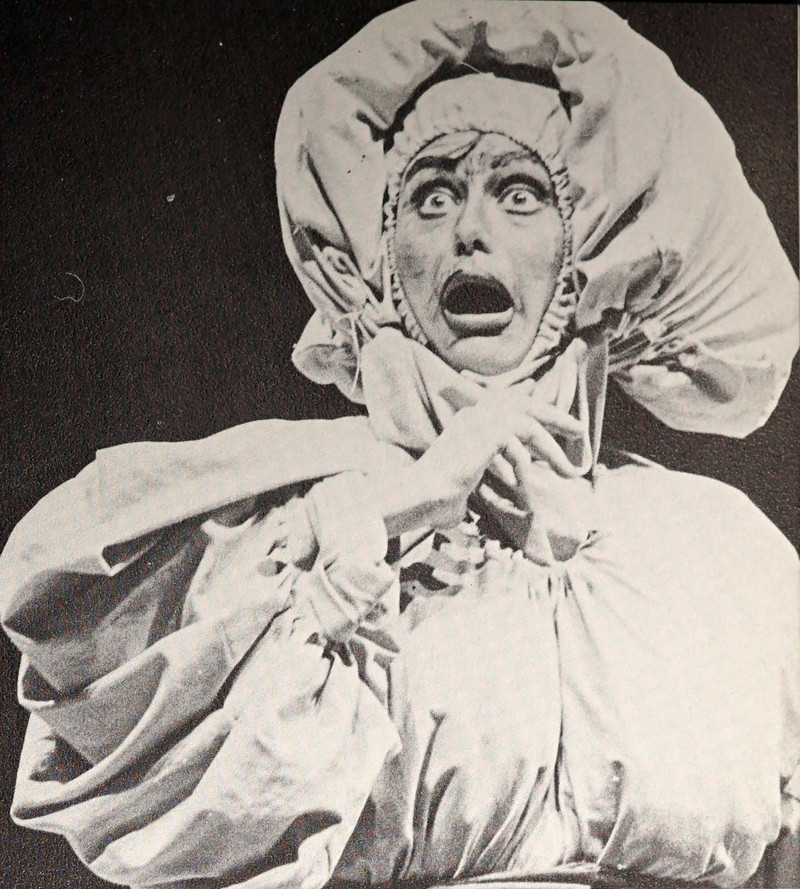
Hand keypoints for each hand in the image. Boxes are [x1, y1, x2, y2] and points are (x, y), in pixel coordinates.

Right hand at [412, 389, 584, 529]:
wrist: (421, 497)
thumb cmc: (439, 497)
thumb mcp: (471, 478)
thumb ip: (491, 469)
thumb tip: (514, 478)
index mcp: (470, 419)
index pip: (511, 404)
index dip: (538, 409)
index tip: (561, 421)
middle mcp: (475, 414)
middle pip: (525, 404)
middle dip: (556, 417)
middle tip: (579, 430)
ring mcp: (478, 421)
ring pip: (528, 424)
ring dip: (552, 449)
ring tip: (569, 471)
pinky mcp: (483, 434)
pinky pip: (518, 443)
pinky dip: (525, 465)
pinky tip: (523, 485)